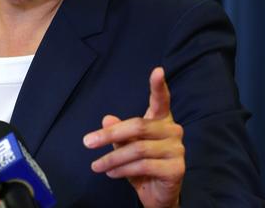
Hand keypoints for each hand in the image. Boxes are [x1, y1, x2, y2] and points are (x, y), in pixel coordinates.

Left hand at [83, 67, 184, 207]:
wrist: (157, 195)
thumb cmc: (141, 166)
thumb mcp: (125, 147)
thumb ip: (118, 132)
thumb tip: (107, 119)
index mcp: (162, 120)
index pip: (162, 100)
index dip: (159, 86)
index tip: (157, 70)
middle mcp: (173, 130)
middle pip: (138, 126)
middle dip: (110, 135)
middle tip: (88, 142)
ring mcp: (177, 149)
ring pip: (138, 148)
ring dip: (112, 158)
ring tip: (97, 165)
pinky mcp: (176, 168)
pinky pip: (143, 166)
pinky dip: (123, 170)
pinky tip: (111, 173)